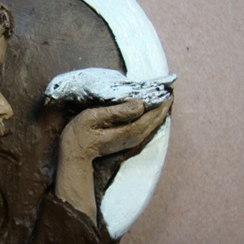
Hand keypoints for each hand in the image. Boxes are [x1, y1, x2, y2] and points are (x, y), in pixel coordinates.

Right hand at [55, 98, 171, 221]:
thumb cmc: (79, 134)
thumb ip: (117, 112)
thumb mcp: (93, 118)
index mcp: (128, 130)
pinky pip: (147, 128)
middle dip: (164, 105)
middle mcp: (134, 137)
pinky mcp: (128, 141)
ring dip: (160, 112)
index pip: (151, 114)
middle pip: (155, 120)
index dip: (161, 101)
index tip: (168, 88)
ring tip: (164, 98)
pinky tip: (153, 112)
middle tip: (170, 89)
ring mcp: (132, 140)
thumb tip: (140, 105)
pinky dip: (153, 119)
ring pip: (153, 125)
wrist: (74, 155)